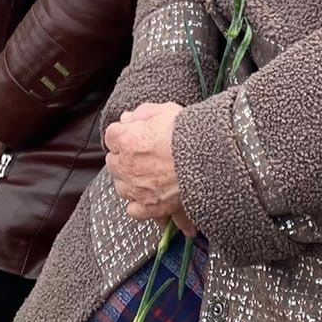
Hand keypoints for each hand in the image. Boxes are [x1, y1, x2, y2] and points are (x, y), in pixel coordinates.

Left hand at [104, 101, 193, 232]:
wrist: (209, 159)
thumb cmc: (189, 133)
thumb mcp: (166, 110)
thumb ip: (144, 113)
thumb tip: (129, 117)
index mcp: (127, 140)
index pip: (111, 135)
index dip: (124, 132)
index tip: (133, 132)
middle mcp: (127, 166)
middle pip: (113, 162)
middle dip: (124, 157)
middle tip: (141, 152)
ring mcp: (137, 189)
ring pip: (121, 187)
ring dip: (129, 180)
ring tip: (145, 175)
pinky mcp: (150, 207)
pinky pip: (134, 210)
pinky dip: (139, 204)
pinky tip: (148, 197)